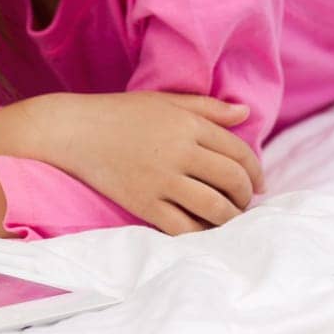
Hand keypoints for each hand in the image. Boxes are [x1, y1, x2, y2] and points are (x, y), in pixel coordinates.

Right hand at [25, 92, 266, 235]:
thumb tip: (246, 112)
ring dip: (230, 217)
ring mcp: (161, 180)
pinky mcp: (143, 203)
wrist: (74, 131)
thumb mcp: (166, 101)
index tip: (259, 184)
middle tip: (245, 203)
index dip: (255, 171)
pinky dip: (200, 233)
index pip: (238, 151)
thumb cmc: (120, 113)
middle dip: (246, 196)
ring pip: (213, 207)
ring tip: (230, 219)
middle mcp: (180, 152)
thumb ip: (208, 108)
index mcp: (189, 124)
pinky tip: (204, 231)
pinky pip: (182, 227)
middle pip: (232, 180)